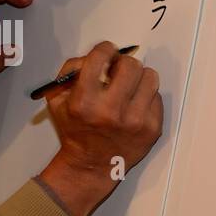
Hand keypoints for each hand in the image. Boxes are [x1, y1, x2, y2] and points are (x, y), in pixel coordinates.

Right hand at [37, 41, 163, 215]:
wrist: (90, 165)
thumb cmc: (75, 130)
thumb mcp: (57, 100)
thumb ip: (71, 71)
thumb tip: (98, 55)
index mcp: (84, 102)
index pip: (100, 58)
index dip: (105, 50)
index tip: (107, 53)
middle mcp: (111, 111)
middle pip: (130, 65)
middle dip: (123, 63)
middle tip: (118, 71)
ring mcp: (135, 121)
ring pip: (150, 76)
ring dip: (139, 78)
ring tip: (129, 87)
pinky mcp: (152, 128)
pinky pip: (157, 97)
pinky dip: (146, 96)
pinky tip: (134, 105)